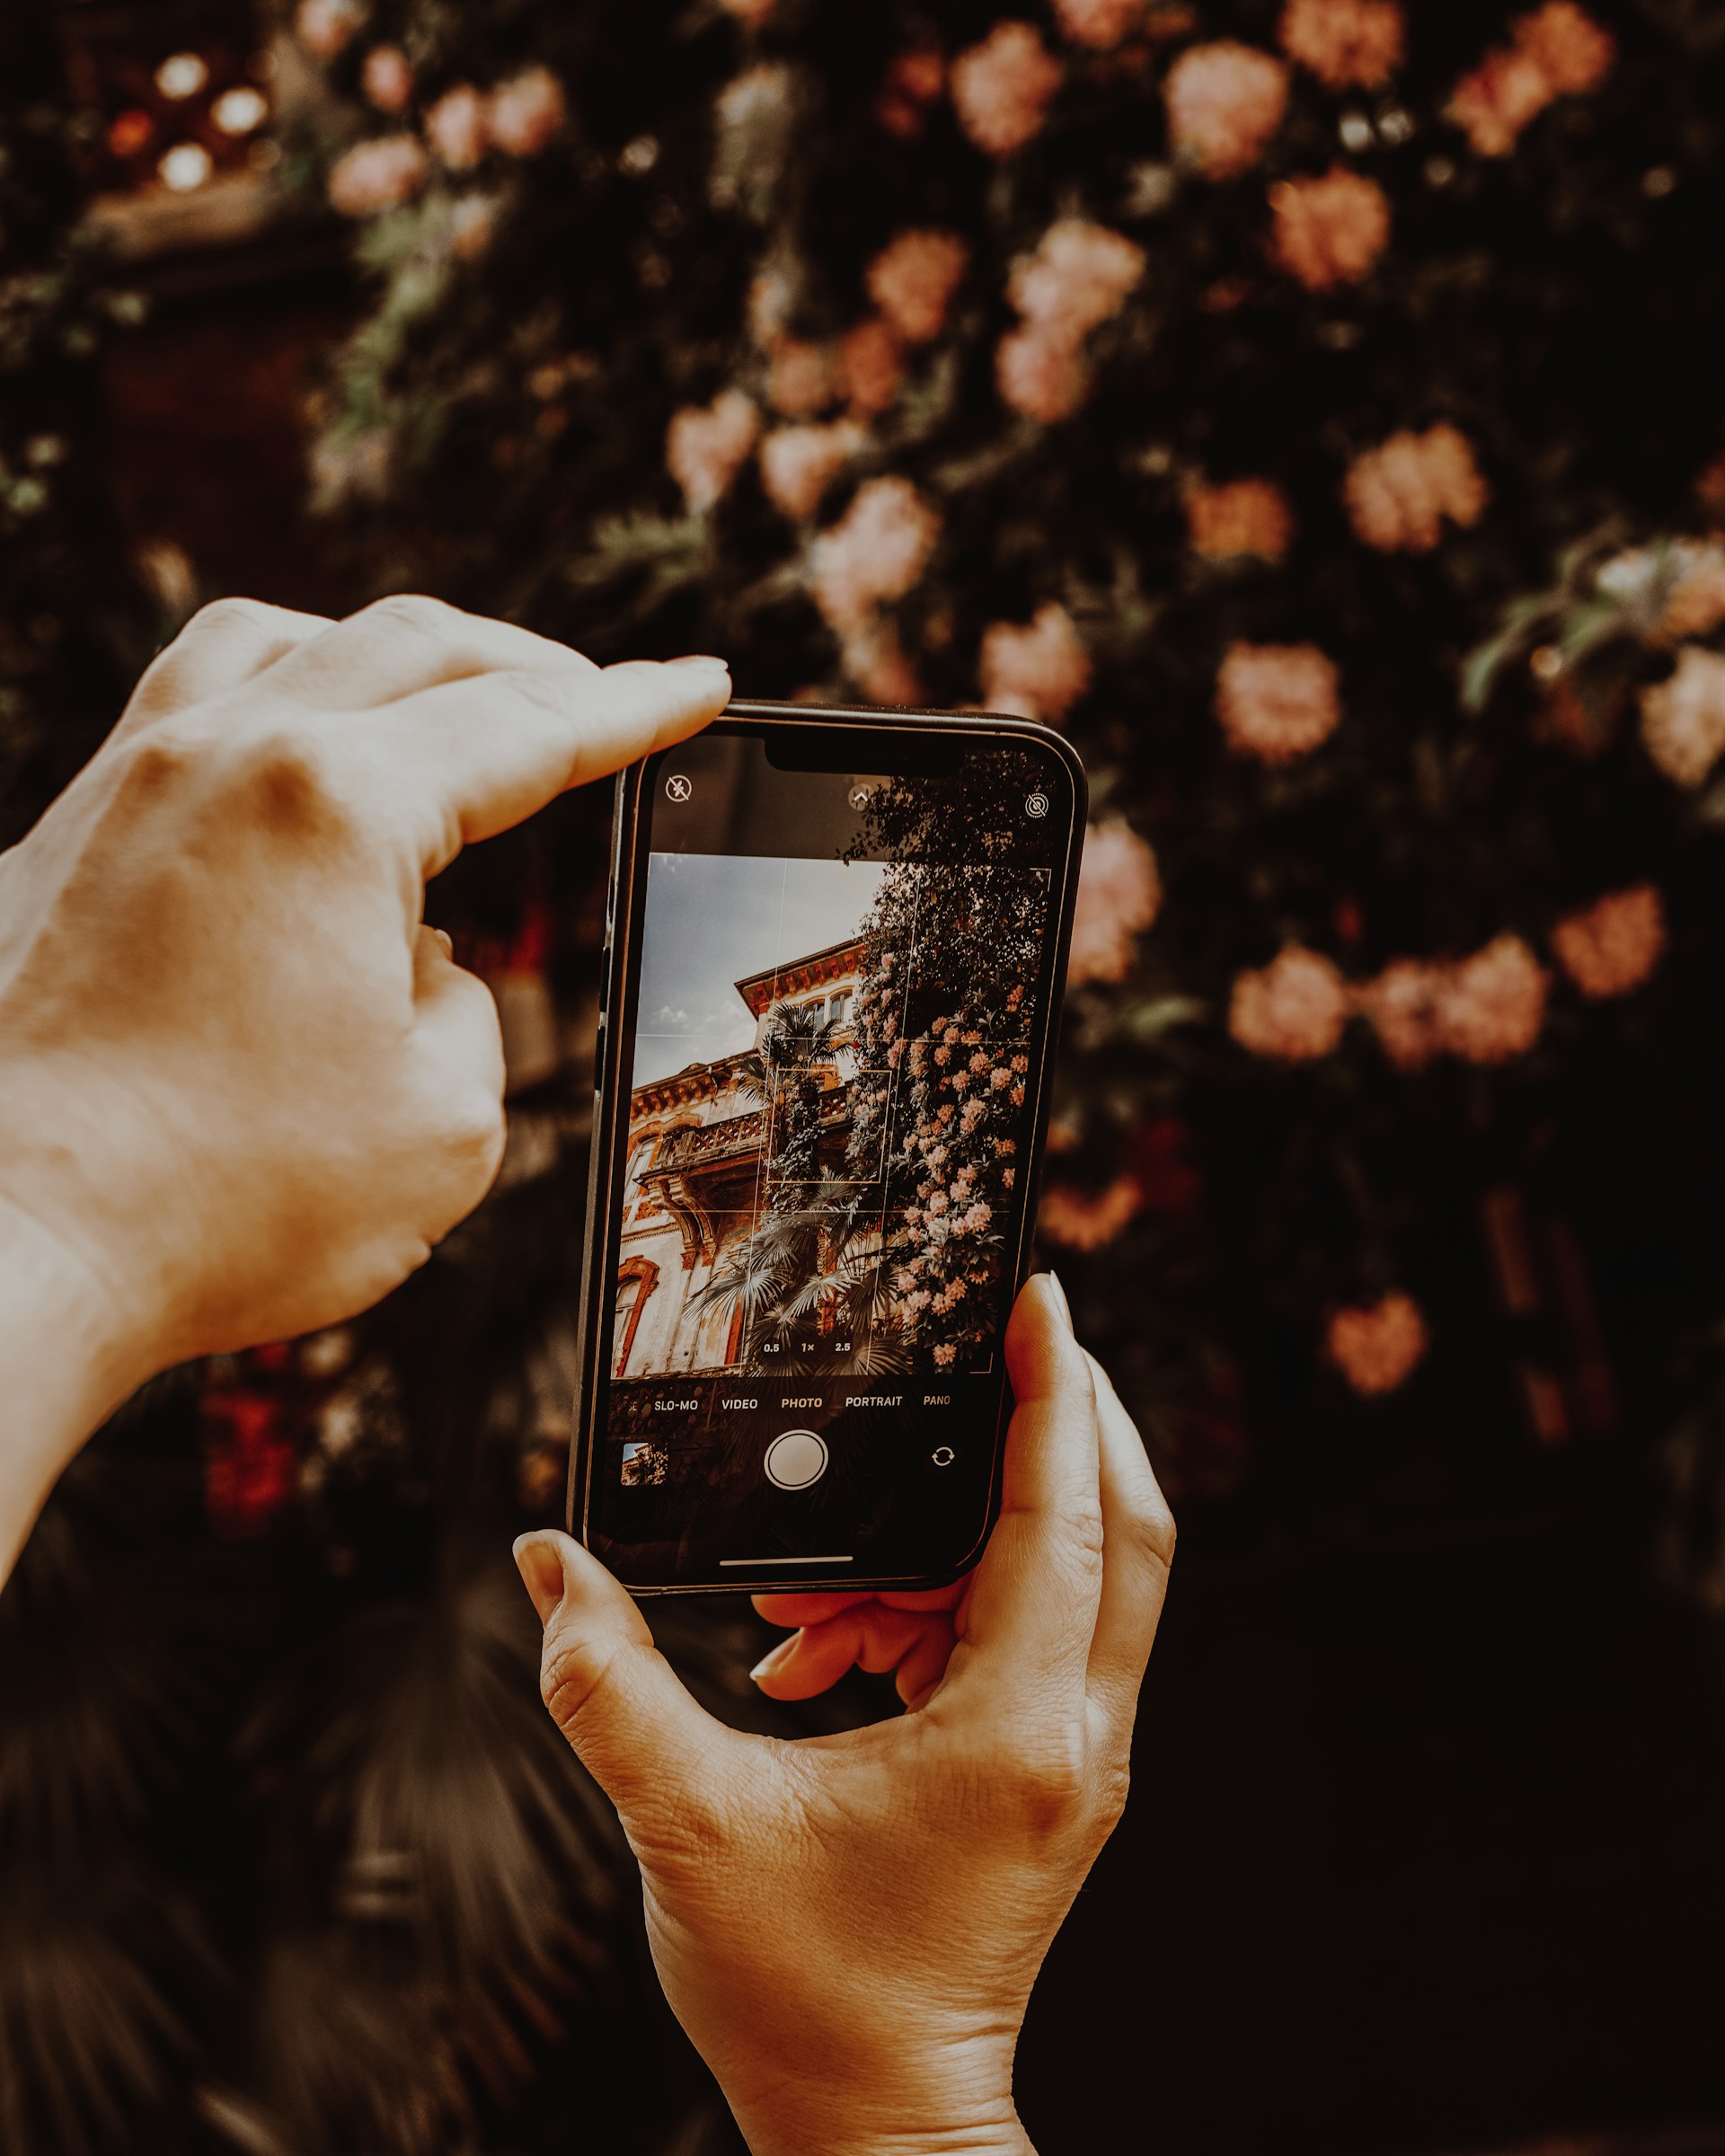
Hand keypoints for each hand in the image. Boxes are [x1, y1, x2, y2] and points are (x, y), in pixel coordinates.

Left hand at [0, 595, 728, 1568]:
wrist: (1, 1254)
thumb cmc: (216, 1204)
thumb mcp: (440, 1124)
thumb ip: (466, 1009)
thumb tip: (417, 960)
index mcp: (334, 801)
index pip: (525, 728)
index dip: (633, 710)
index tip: (698, 687)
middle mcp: (219, 755)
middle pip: (409, 646)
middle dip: (529, 667)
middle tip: (601, 701)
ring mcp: (122, 788)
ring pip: (275, 642)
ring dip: (386, 659)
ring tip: (445, 707)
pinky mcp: (56, 846)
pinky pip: (182, 717)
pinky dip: (276, 710)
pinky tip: (298, 780)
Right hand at [515, 1277, 1174, 2155]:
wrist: (876, 2127)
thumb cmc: (804, 2002)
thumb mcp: (687, 1827)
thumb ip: (609, 1684)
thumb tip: (549, 1562)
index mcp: (1014, 1731)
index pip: (1065, 1520)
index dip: (1054, 1396)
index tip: (1039, 1298)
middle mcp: (1071, 1736)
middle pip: (1118, 1527)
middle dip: (1062, 1424)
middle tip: (988, 1350)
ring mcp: (1068, 1758)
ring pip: (1064, 1581)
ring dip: (950, 1539)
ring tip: (806, 1595)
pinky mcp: (1041, 1774)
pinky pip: (1015, 1638)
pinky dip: (931, 1607)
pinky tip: (820, 1647)